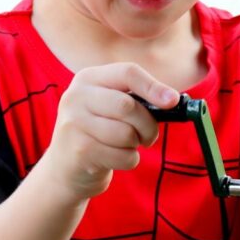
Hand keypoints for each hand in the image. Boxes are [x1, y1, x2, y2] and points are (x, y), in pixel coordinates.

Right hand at [41, 63, 178, 200]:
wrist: (65, 167)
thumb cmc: (99, 132)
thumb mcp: (111, 106)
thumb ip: (138, 98)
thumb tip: (173, 99)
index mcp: (88, 78)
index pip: (127, 72)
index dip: (154, 87)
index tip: (173, 101)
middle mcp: (76, 97)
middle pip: (128, 106)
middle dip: (148, 125)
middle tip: (148, 136)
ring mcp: (73, 124)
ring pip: (126, 134)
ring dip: (136, 144)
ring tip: (126, 145)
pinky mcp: (79, 151)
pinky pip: (122, 156)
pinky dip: (129, 160)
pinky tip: (115, 158)